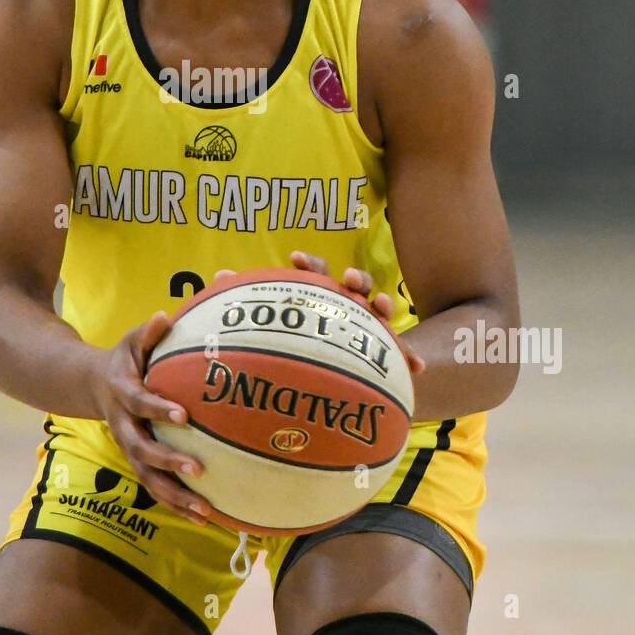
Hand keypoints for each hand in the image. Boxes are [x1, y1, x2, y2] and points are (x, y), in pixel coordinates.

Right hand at [88, 310, 211, 525]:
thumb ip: (148, 332)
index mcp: (123, 394)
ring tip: (205, 510)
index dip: (158, 409)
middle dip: (169, 462)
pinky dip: (177, 505)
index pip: (140, 403)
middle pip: (142, 451)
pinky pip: (155, 488)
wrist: (91, 386)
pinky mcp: (137, 464)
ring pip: (148, 479)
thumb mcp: (130, 340)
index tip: (184, 416)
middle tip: (198, 470)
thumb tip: (164, 315)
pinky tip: (203, 518)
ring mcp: (128, 449)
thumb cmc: (123, 359)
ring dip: (175, 496)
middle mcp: (123, 427)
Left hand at [211, 257, 424, 378]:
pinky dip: (408, 356)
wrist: (327, 374)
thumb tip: (219, 277)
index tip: (294, 261)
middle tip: (346, 280)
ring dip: (382, 304)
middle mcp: (344, 304)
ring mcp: (366, 325)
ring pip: (379, 309)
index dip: (308, 264)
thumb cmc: (292, 341)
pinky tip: (416, 366)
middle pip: (354, 284)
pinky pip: (398, 351)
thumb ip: (247, 301)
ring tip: (383, 307)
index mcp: (317, 293)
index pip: (314, 271)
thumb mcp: (268, 322)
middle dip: (353, 279)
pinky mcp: (382, 350)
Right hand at [288, 250, 424, 376]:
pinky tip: (295, 258)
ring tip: (310, 262)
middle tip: (350, 278)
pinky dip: (305, 264)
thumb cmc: (355, 357)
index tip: (381, 302)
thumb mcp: (377, 360)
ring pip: (330, 275)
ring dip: (323, 267)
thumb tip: (422, 365)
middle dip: (358, 280)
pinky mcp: (311, 290)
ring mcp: (331, 294)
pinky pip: (308, 274)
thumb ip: (396, 358)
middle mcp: (352, 302)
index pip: (380, 308)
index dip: (383, 305)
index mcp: (370, 317)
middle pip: (358, 286)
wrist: (326, 358)